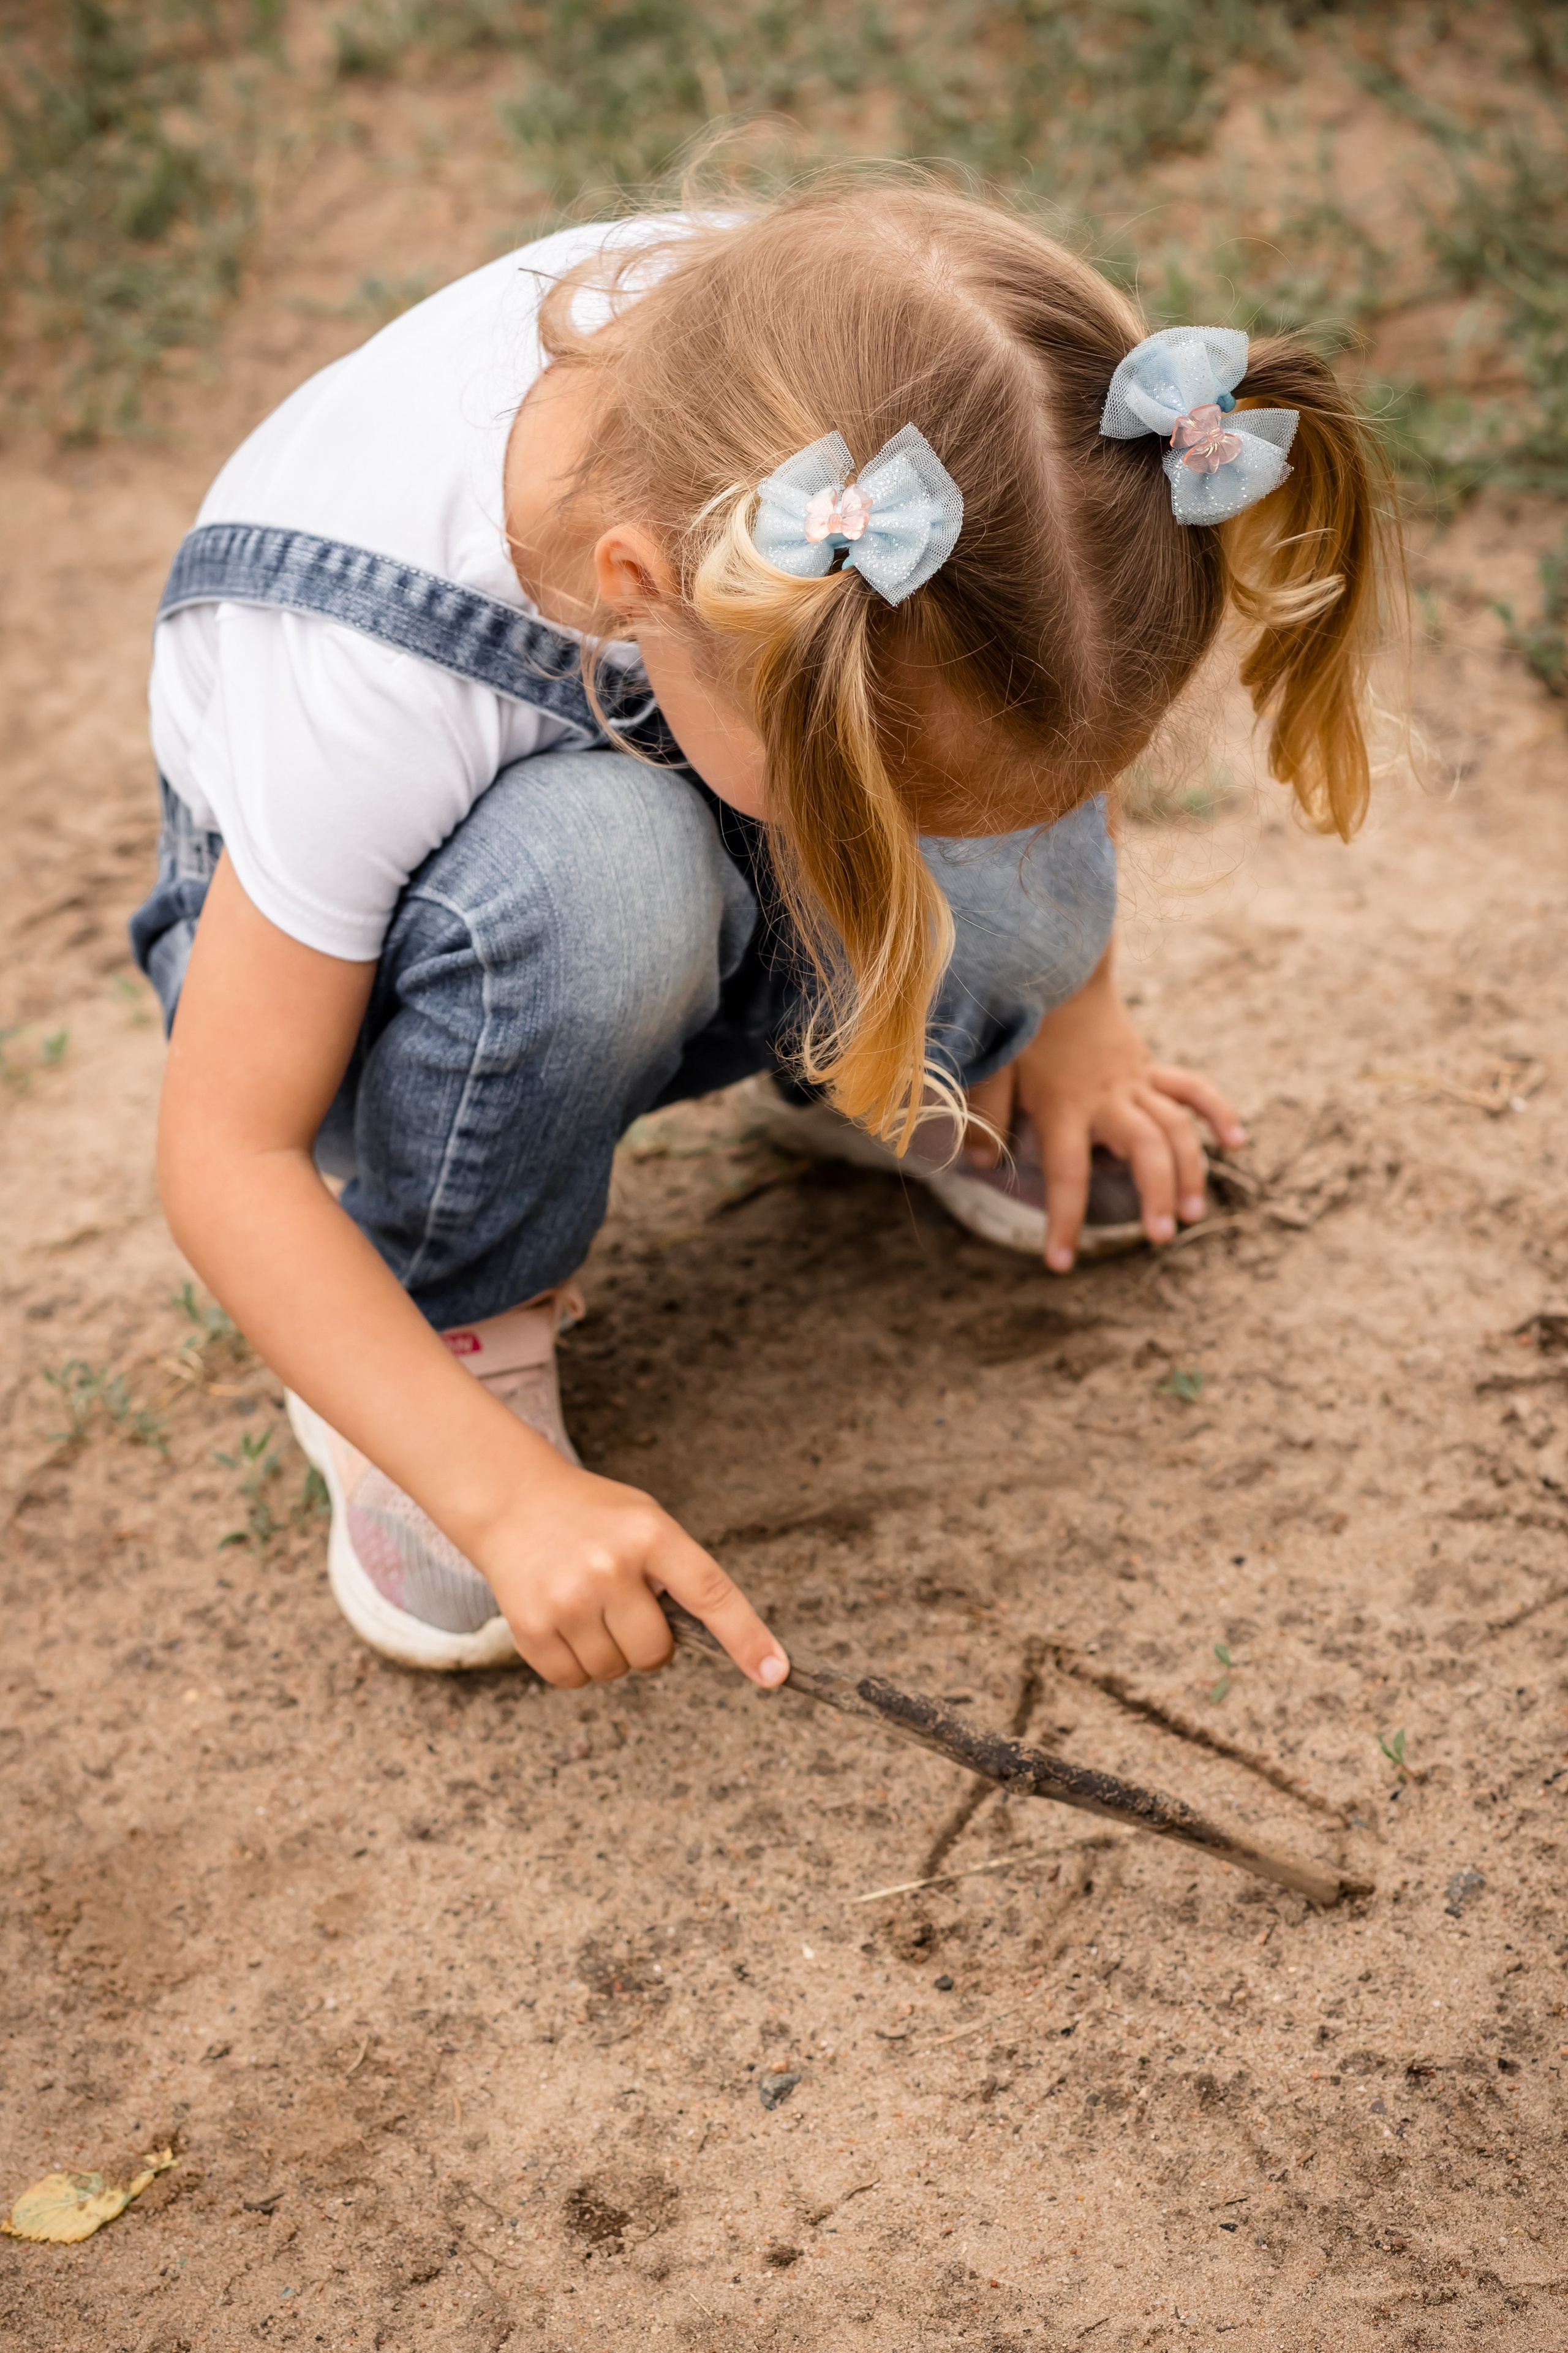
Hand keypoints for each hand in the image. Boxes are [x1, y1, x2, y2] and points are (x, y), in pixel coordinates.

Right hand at [470, 1448, 790, 1690]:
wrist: (512, 1500)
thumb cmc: (593, 1516)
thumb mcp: (646, 1521)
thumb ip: (680, 1572)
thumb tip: (717, 1641)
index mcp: (652, 1535)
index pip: (713, 1594)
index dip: (748, 1639)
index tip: (776, 1674)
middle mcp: (611, 1567)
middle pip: (656, 1652)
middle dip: (649, 1642)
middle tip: (625, 1605)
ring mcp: (569, 1599)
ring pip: (615, 1671)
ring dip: (609, 1652)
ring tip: (588, 1605)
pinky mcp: (531, 1626)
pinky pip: (573, 1681)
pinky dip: (575, 1665)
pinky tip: (563, 1621)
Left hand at [963, 952, 1244, 1273]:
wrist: (1061, 968)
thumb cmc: (1021, 1023)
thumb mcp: (994, 1067)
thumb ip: (986, 1114)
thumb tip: (977, 1163)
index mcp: (1064, 1104)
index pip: (1067, 1172)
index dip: (1064, 1220)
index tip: (1060, 1263)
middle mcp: (1107, 1097)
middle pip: (1144, 1148)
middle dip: (1156, 1193)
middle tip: (1160, 1235)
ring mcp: (1136, 1082)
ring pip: (1176, 1127)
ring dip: (1191, 1170)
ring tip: (1194, 1214)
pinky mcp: (1151, 1069)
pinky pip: (1193, 1089)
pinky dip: (1218, 1113)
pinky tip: (1236, 1143)